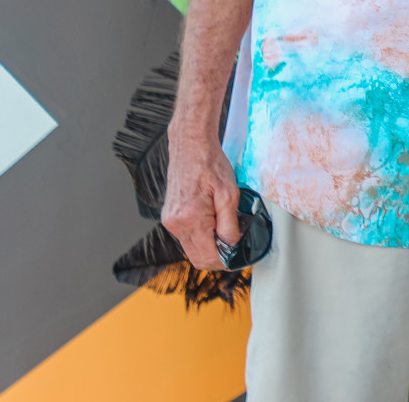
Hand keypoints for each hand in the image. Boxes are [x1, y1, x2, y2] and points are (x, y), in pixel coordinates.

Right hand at [160, 126, 240, 269]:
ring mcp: (170, 221)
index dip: (226, 262)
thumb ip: (230, 224)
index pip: (208, 257)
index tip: (239, 258)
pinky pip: (186, 238)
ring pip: (191, 250)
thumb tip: (232, 247)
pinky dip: (201, 238)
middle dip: (218, 259)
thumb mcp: (229, 194)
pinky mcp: (169, 217)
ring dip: (209, 248)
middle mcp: (176, 223)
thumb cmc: (210, 164)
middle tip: (235, 250)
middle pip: (197, 259)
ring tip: (225, 234)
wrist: (191, 146)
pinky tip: (213, 225)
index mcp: (190, 218)